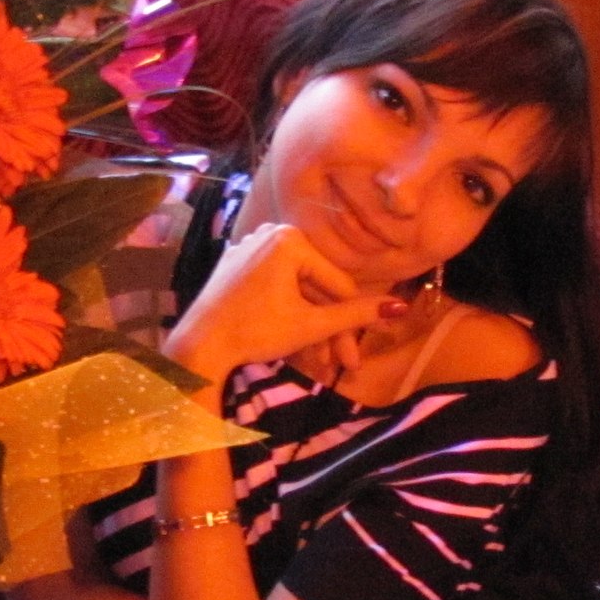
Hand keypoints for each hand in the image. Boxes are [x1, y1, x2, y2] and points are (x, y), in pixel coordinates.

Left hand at [165, 222, 404, 382]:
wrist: (199, 346)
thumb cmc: (256, 331)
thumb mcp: (311, 325)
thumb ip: (355, 314)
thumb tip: (401, 306)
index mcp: (291, 240)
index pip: (337, 285)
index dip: (352, 324)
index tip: (357, 357)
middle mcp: (270, 234)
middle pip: (315, 289)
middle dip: (330, 330)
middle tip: (342, 366)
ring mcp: (250, 248)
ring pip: (295, 292)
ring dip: (311, 327)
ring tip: (318, 363)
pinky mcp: (236, 265)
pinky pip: (273, 288)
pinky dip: (287, 314)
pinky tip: (296, 345)